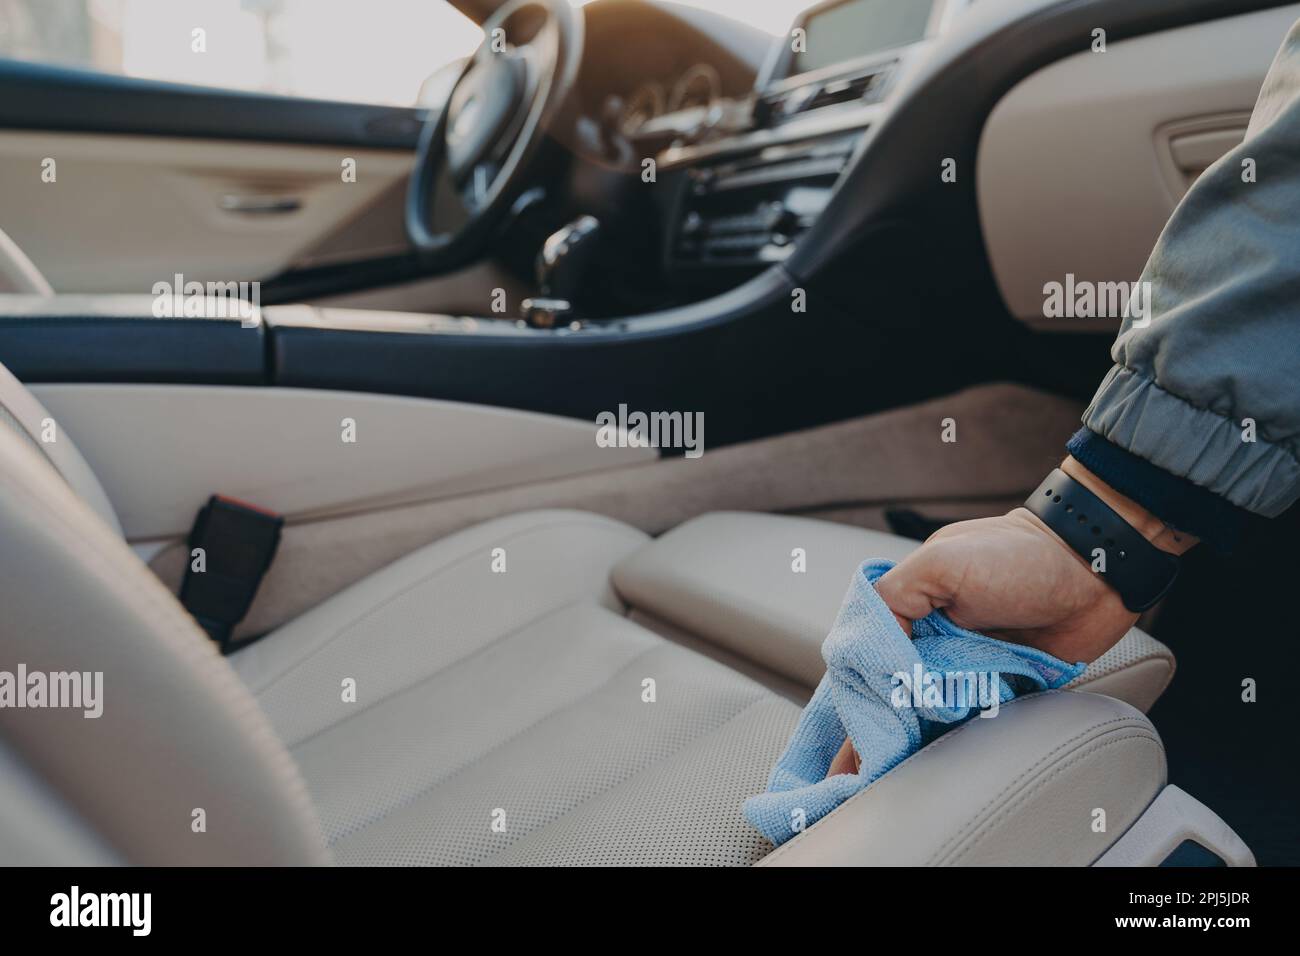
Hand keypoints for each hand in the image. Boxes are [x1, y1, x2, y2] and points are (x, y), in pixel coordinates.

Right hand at [822, 457, 1196, 778]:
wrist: (1095, 572)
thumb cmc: (1018, 558)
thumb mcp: (940, 562)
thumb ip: (894, 599)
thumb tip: (875, 655)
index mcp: (911, 606)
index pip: (870, 653)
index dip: (860, 688)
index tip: (857, 724)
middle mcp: (933, 638)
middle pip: (895, 688)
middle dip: (878, 725)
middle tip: (859, 765)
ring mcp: (967, 665)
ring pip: (930, 709)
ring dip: (913, 738)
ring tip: (886, 772)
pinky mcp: (1000, 687)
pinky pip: (972, 719)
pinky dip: (955, 739)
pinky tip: (929, 765)